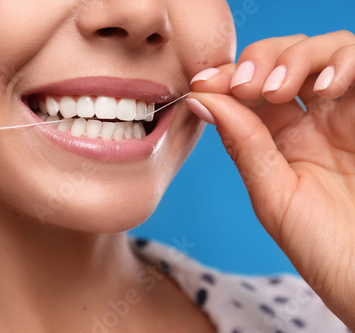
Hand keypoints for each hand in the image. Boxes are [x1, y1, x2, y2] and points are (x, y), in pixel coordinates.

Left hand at [188, 31, 354, 328]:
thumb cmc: (324, 247)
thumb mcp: (273, 195)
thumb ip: (243, 143)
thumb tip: (201, 99)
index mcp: (278, 141)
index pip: (248, 88)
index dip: (224, 76)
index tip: (202, 83)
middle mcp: (312, 121)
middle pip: (284, 58)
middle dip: (260, 60)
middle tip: (244, 85)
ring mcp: (347, 114)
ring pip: (325, 51)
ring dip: (297, 57)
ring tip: (280, 88)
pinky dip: (346, 62)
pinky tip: (327, 88)